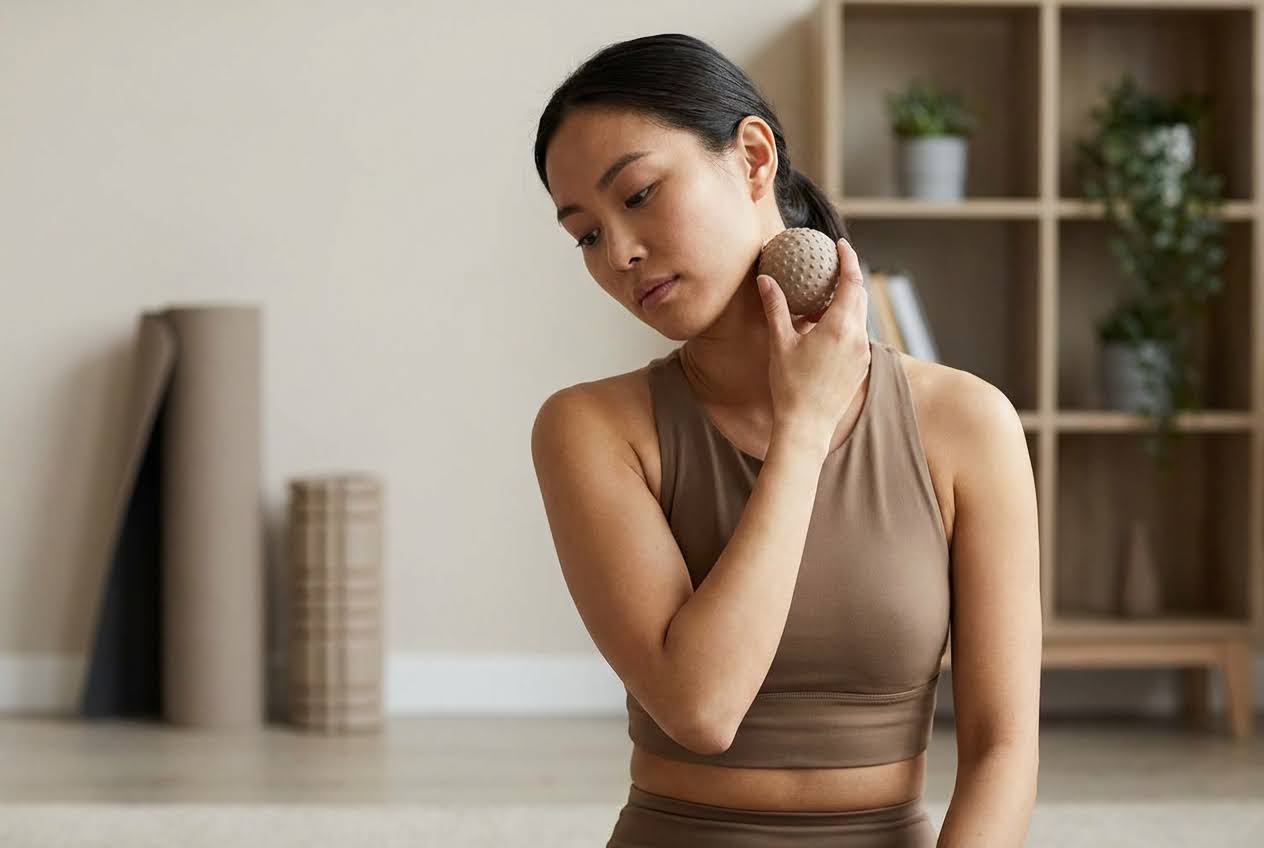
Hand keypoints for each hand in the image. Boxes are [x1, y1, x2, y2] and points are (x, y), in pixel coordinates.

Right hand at [755, 237, 870, 444]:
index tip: (840, 244)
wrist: (807, 426)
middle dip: (849, 277)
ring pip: (860, 316)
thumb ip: (776, 308)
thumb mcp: (780, 343)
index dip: (848, 258)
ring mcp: (862, 353)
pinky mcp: (861, 367)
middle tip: (833, 265)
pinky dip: (846, 323)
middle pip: (860, 296)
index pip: (851, 281)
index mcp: (840, 327)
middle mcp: (857, 337)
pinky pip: (858, 335)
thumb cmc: (790, 386)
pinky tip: (826, 328)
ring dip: (847, 302)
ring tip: (825, 298)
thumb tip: (766, 280)